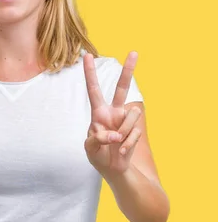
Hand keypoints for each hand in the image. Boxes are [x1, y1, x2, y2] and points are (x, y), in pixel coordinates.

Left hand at [83, 52, 142, 176]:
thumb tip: (115, 134)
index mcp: (98, 113)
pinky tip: (121, 151)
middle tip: (134, 52)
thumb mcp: (90, 147)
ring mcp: (125, 120)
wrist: (113, 169)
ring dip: (124, 131)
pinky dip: (126, 145)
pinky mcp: (135, 130)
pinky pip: (134, 133)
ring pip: (132, 115)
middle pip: (121, 88)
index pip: (93, 89)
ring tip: (116, 143)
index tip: (86, 55)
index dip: (90, 73)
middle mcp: (113, 112)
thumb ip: (98, 139)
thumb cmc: (97, 154)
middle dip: (128, 70)